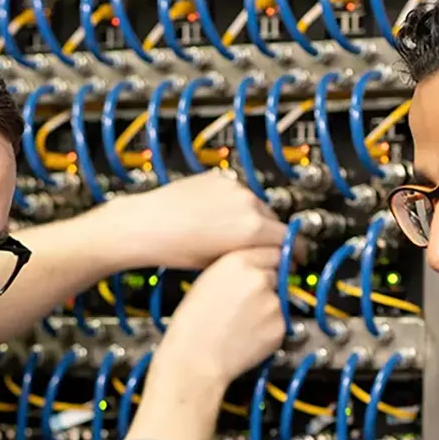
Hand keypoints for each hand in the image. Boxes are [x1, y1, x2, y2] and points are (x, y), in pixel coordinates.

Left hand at [107, 170, 286, 269]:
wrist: (146, 223)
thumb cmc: (175, 248)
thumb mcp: (220, 262)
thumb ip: (250, 256)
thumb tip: (263, 258)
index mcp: (251, 228)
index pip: (289, 238)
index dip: (292, 250)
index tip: (291, 255)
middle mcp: (246, 203)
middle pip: (274, 220)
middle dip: (270, 235)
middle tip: (259, 247)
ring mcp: (233, 187)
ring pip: (256, 205)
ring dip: (252, 218)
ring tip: (231, 233)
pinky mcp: (219, 177)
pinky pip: (237, 192)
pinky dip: (235, 204)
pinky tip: (217, 217)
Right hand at [154, 246, 284, 385]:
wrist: (196, 359)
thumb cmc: (193, 325)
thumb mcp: (206, 281)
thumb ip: (234, 269)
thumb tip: (251, 269)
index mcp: (238, 262)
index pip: (271, 249)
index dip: (269, 260)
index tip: (271, 265)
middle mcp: (259, 279)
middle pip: (276, 273)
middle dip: (266, 285)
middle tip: (245, 302)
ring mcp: (273, 303)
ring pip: (278, 299)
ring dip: (266, 307)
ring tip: (241, 321)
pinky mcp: (280, 326)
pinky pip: (280, 322)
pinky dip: (269, 327)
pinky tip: (247, 333)